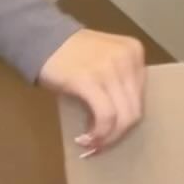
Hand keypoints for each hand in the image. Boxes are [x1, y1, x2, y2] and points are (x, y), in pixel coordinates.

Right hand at [38, 29, 145, 155]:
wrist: (43, 38)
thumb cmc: (73, 54)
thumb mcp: (106, 60)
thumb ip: (119, 83)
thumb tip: (120, 123)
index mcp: (134, 52)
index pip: (140, 97)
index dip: (126, 121)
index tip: (110, 133)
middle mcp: (127, 59)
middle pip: (134, 110)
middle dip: (117, 135)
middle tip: (99, 145)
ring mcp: (110, 69)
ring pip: (122, 118)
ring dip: (107, 138)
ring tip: (91, 144)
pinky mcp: (89, 80)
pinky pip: (104, 116)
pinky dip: (97, 133)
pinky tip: (83, 139)